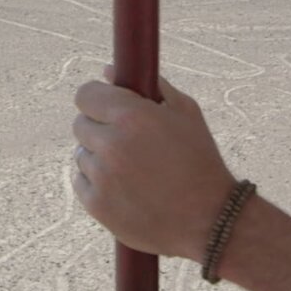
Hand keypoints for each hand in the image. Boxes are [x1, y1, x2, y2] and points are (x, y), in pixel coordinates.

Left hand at [71, 68, 237, 261]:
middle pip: (81, 125)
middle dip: (100, 127)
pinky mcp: (97, 205)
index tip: (108, 106)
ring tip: (133, 168)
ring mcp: (102, 177)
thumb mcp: (186, 113)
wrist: (209, 219)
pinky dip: (97, 182)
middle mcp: (111, 145)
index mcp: (132, 117)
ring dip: (99, 156)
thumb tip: (109, 71)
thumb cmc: (200, 160)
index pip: (85, 95)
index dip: (97, 98)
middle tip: (126, 140)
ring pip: (82, 154)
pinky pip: (82, 182)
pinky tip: (125, 187)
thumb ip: (150, 86)